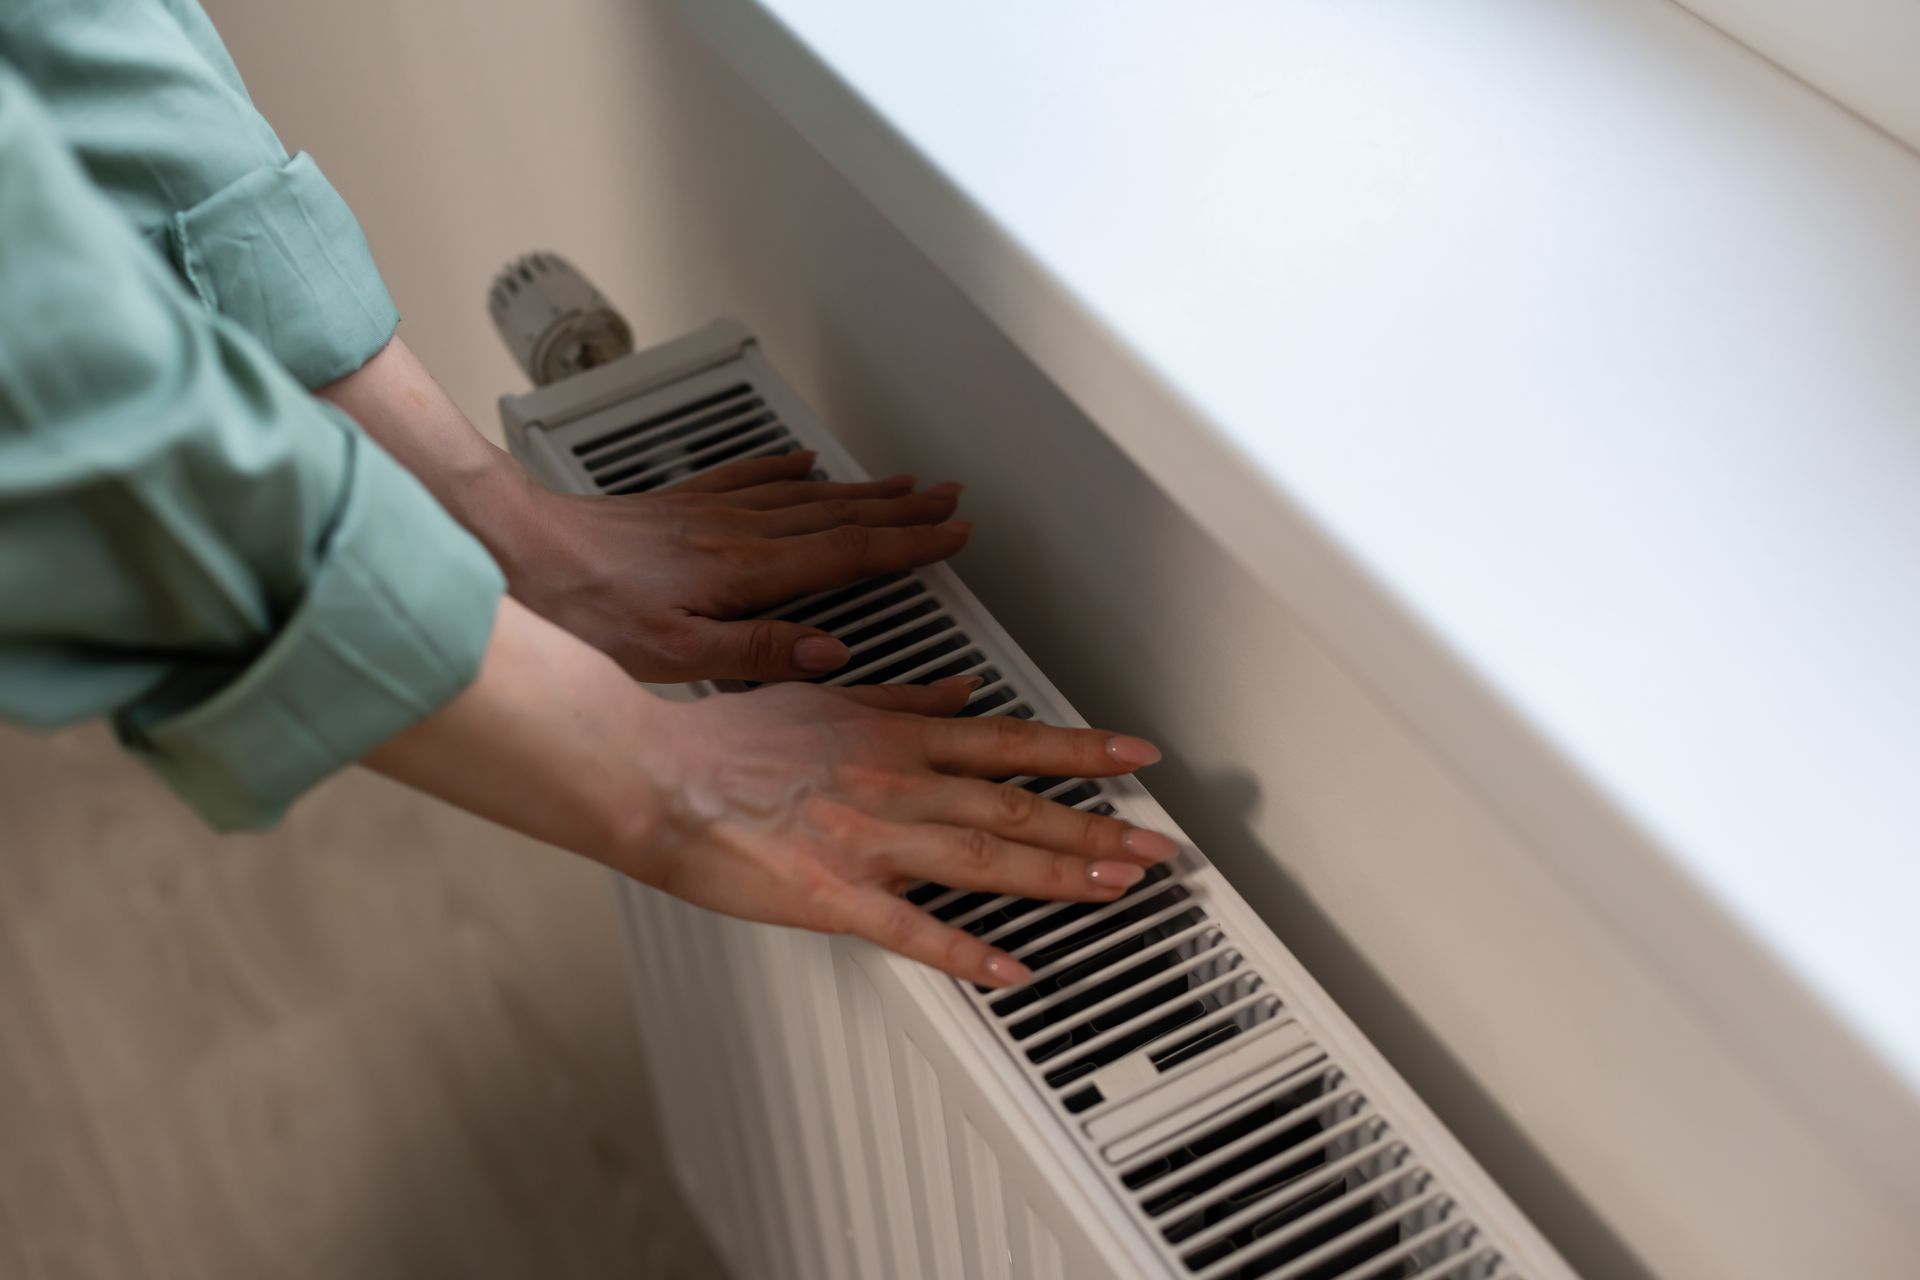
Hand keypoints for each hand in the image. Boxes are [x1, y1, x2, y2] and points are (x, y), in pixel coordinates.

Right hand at [367, 601, 1177, 987]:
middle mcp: (895, 782)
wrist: (655, 772)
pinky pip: (912, 930)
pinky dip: (966, 952)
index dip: (1080, 750)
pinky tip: (1012, 971)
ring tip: (1117, 890)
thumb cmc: (728, 737)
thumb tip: (960, 694)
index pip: (1009, 741)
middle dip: (1095, 825)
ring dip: (1057, 874)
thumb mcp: (824, 697)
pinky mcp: (833, 895)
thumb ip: (902, 699)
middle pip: (1014, 804)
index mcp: (894, 736)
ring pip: (983, 857)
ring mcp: (869, 839)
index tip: (1136, 757)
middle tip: (1158, 846)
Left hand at [480, 450, 971, 682]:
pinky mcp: (677, 507)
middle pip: (838, 513)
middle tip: (949, 498)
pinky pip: (747, 477)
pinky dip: (784, 469)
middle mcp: (733, 533)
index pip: (848, 553)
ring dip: (859, 487)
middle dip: (901, 508)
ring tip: (901, 482)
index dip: (907, 544)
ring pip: (803, 493)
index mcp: (744, 572)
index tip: (952, 534)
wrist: (516, 552)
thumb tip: (829, 653)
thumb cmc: (583, 610)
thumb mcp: (674, 658)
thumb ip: (758, 652)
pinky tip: (802, 463)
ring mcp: (706, 514)